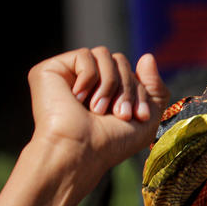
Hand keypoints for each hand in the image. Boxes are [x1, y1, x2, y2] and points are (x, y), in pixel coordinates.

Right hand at [27, 47, 168, 181]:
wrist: (81, 151)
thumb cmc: (112, 143)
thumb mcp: (147, 119)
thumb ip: (155, 89)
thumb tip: (147, 56)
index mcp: (106, 94)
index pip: (130, 72)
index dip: (140, 91)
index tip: (140, 117)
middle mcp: (87, 83)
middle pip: (119, 60)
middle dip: (127, 88)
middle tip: (120, 114)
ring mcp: (68, 76)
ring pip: (104, 54)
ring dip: (110, 84)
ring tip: (98, 109)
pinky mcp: (51, 70)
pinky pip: (84, 55)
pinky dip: (89, 77)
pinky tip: (77, 98)